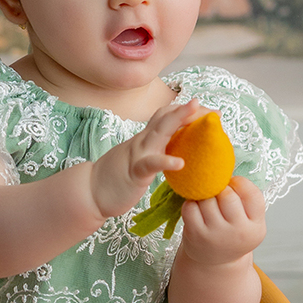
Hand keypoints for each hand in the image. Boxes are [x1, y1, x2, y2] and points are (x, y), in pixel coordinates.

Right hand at [89, 97, 199, 220]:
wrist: (90, 192)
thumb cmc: (117, 179)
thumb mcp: (140, 160)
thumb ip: (155, 152)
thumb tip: (178, 152)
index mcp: (145, 139)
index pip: (167, 117)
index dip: (188, 111)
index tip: (210, 112)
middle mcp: (142, 141)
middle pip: (166, 117)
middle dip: (189, 110)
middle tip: (213, 110)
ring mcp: (137, 154)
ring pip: (159, 132)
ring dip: (179, 119)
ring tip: (198, 114)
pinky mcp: (133, 172)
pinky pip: (150, 164)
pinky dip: (165, 161)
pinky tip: (180, 163)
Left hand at [178, 176, 266, 266]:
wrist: (216, 262)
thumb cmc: (234, 232)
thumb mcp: (249, 221)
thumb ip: (246, 198)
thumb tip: (224, 169)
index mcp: (256, 227)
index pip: (253, 194)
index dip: (241, 183)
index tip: (234, 185)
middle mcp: (238, 232)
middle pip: (228, 196)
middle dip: (221, 190)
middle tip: (219, 194)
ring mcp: (216, 235)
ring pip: (207, 199)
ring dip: (205, 196)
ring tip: (208, 202)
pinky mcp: (196, 235)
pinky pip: (190, 207)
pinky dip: (191, 204)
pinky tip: (196, 209)